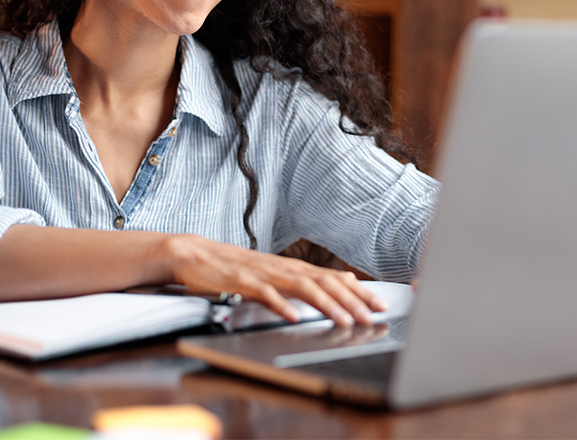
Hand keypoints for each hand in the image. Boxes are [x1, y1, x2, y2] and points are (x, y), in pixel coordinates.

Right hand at [161, 235, 387, 325]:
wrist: (195, 254)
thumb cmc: (237, 267)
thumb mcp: (277, 271)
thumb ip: (308, 278)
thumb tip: (342, 281)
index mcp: (294, 268)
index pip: (334, 279)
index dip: (360, 292)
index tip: (381, 305)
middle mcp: (284, 268)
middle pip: (325, 283)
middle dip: (352, 301)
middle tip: (373, 317)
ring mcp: (265, 274)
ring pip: (303, 288)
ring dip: (327, 305)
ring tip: (345, 321)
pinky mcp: (243, 283)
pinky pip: (266, 295)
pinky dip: (281, 306)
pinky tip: (294, 318)